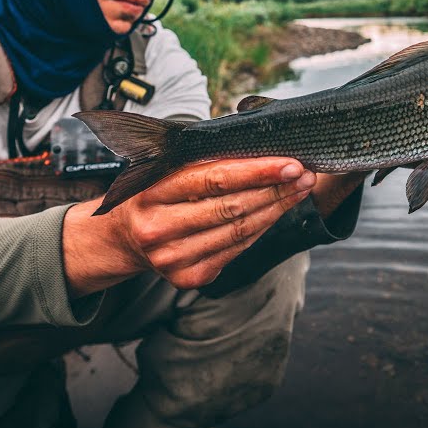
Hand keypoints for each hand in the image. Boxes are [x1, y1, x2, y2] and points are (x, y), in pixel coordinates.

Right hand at [63, 157, 313, 293]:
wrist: (122, 237)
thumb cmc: (155, 193)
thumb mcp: (166, 170)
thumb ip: (205, 161)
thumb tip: (263, 149)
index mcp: (152, 192)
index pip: (214, 179)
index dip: (257, 172)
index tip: (291, 163)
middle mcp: (158, 228)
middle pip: (232, 207)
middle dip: (276, 190)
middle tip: (305, 174)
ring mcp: (172, 258)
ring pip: (239, 231)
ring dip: (276, 209)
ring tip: (300, 190)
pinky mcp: (188, 278)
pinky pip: (236, 250)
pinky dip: (261, 229)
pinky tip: (277, 212)